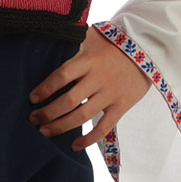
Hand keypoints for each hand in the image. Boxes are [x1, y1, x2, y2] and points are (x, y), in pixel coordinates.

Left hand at [27, 27, 152, 149]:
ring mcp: (111, 94)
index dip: (45, 88)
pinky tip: (74, 145)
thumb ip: (73, 40)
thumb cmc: (114, 43)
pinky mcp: (122, 106)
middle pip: (69, 100)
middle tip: (33, 119)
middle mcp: (99, 78)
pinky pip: (104, 127)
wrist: (148, 50)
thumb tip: (50, 38)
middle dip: (48, 112)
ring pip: (82, 116)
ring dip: (61, 126)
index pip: (62, 76)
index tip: (32, 98)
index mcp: (89, 60)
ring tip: (44, 132)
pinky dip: (89, 139)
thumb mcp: (93, 36)